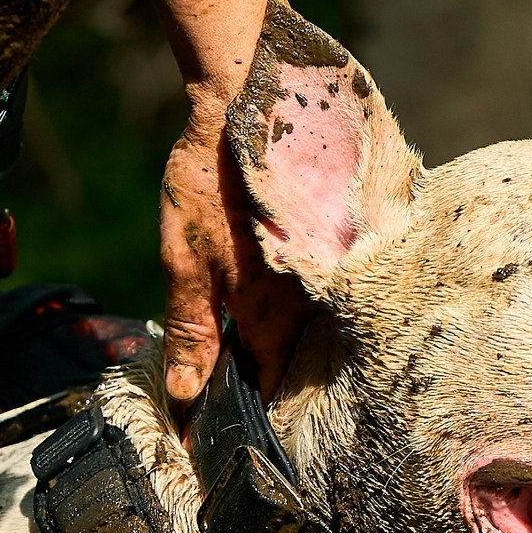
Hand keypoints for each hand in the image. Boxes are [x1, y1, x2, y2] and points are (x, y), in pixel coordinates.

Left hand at [158, 91, 305, 410]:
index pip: (267, 382)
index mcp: (272, 309)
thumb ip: (190, 327)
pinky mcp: (347, 234)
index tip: (219, 436)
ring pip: (317, 321)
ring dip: (295, 338)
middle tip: (245, 394)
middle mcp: (314, 295)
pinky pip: (334, 282)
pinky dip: (314, 294)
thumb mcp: (184, 257)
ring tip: (265, 347)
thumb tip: (186, 396)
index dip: (245, 409)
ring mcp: (336, 264)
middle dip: (275, 378)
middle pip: (298, 355)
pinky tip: (294, 287)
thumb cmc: (208, 177)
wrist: (252, 96)